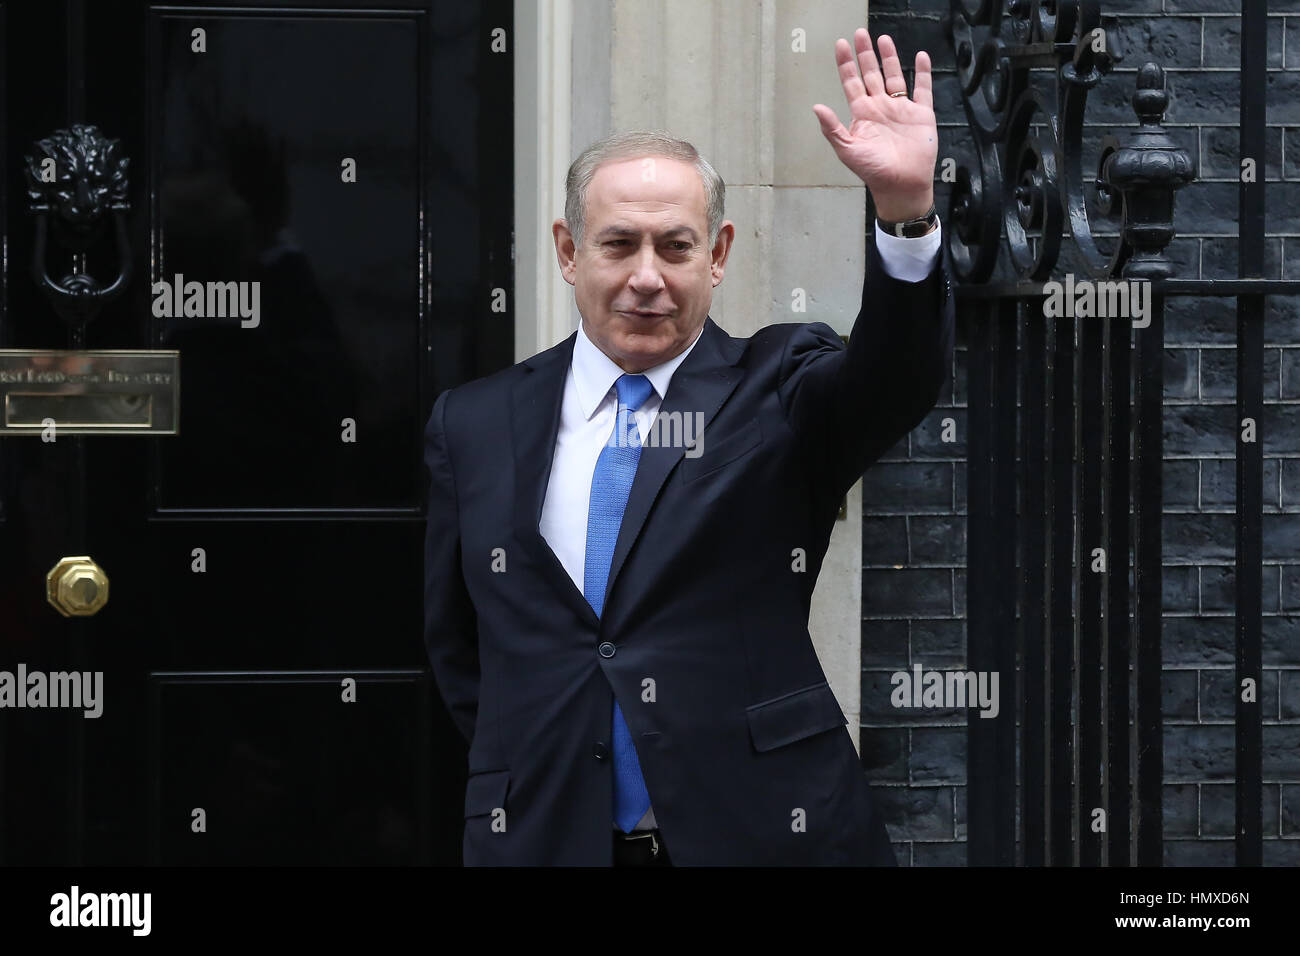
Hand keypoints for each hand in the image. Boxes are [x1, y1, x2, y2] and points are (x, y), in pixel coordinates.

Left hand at [812, 29, 938, 222]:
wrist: (901, 185)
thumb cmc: (873, 171)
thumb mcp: (847, 150)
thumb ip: (831, 129)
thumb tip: (816, 107)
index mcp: (862, 114)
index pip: (851, 83)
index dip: (846, 64)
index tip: (841, 44)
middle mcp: (880, 108)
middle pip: (871, 74)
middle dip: (865, 55)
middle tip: (860, 34)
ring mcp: (901, 109)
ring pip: (894, 77)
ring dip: (889, 58)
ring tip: (883, 39)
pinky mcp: (921, 114)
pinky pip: (922, 89)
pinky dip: (923, 73)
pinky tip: (920, 57)